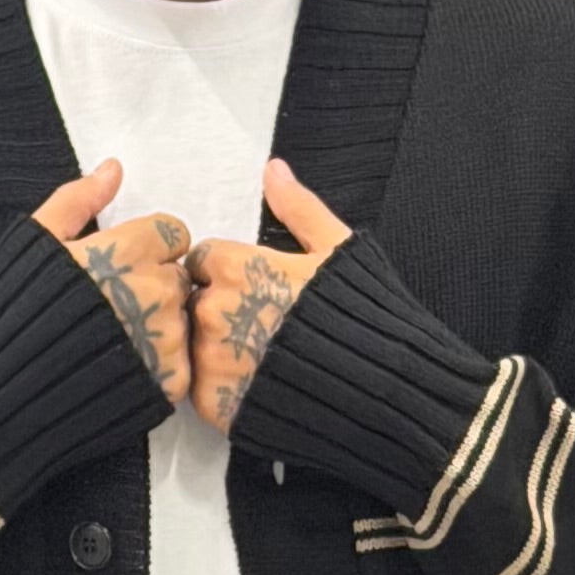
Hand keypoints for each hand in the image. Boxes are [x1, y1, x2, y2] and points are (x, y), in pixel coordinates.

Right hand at [35, 156, 193, 413]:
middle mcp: (156, 290)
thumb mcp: (35, 240)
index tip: (120, 268)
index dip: (148, 249)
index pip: (173, 233)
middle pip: (177, 277)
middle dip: (151, 287)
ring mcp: (165, 339)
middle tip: (111, 310)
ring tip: (111, 344)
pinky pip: (179, 365)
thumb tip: (113, 167)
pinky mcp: (168, 383)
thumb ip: (78, 200)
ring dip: (157, 328)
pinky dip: (157, 368)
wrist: (2, 394)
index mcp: (130, 249)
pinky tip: (119, 370)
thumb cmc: (13, 313)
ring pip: (180, 322)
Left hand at [186, 163, 352, 433]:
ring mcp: (210, 361)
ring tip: (264, 361)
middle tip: (263, 328)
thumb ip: (297, 208)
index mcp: (235, 266)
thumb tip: (273, 169)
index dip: (229, 273)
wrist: (379, 393)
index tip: (256, 289)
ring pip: (195, 347)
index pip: (204, 260)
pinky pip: (203, 391)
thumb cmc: (362, 317)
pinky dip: (224, 389)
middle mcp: (213, 311)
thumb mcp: (337, 249)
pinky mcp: (215, 405)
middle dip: (222, 311)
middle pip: (196, 303)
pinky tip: (259, 388)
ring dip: (219, 351)